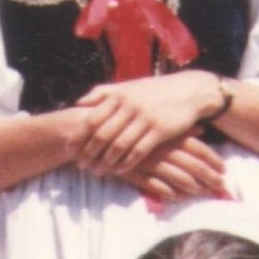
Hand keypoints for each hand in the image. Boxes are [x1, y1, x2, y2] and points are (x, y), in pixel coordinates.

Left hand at [71, 74, 222, 178]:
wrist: (189, 91)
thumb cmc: (154, 91)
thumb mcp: (129, 86)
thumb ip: (103, 93)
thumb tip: (78, 102)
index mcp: (118, 95)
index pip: (91, 119)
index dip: (79, 137)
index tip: (69, 150)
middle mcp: (129, 106)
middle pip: (102, 135)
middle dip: (89, 153)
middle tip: (81, 166)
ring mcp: (145, 118)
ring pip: (119, 146)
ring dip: (105, 162)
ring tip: (96, 171)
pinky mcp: (160, 130)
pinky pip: (138, 151)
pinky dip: (126, 163)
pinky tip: (118, 171)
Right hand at [110, 133, 230, 205]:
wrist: (95, 129)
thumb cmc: (131, 125)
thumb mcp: (156, 123)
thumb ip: (179, 129)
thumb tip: (202, 130)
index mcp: (169, 133)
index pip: (198, 148)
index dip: (213, 160)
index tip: (224, 169)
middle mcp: (162, 147)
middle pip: (193, 164)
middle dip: (209, 176)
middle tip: (221, 186)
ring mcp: (148, 160)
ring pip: (176, 176)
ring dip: (192, 186)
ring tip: (201, 193)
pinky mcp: (134, 171)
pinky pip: (154, 185)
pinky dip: (166, 192)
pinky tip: (176, 197)